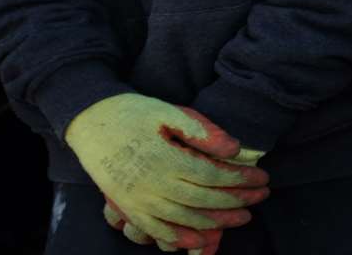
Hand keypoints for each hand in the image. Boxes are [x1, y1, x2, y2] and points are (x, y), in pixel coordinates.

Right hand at [65, 94, 268, 249]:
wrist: (89, 122)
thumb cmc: (132, 113)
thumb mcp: (168, 111)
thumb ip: (202, 130)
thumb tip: (234, 148)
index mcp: (164, 158)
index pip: (213, 175)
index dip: (241, 179)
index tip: (263, 177)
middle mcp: (151, 184)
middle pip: (203, 200)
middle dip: (237, 201)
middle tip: (262, 196)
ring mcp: (137, 200)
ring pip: (184, 218)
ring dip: (217, 222)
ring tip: (243, 217)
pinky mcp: (127, 207)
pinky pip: (155, 230)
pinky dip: (179, 238)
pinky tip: (200, 239)